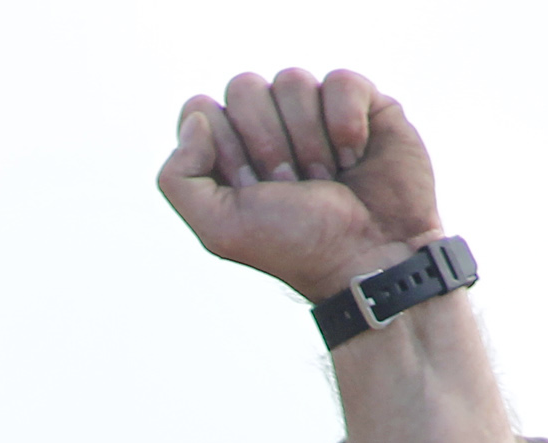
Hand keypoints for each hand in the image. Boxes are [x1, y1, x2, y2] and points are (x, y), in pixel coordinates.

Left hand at [159, 69, 442, 302]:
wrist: (369, 258)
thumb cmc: (295, 246)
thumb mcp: (218, 228)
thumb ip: (178, 177)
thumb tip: (197, 117)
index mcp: (226, 149)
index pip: (200, 108)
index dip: (224, 148)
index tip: (250, 189)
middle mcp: (267, 124)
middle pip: (243, 88)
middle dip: (267, 145)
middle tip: (291, 186)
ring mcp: (313, 110)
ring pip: (291, 81)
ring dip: (309, 142)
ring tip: (326, 179)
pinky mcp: (361, 102)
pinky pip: (340, 81)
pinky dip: (346, 124)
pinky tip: (355, 158)